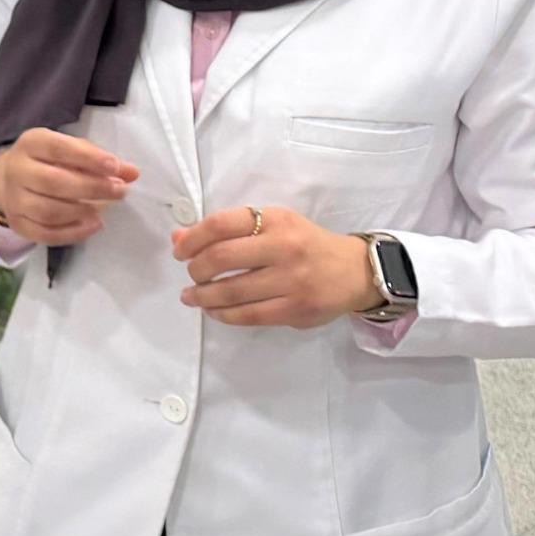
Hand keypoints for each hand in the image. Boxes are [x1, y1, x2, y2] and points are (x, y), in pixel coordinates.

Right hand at [0, 129, 138, 245]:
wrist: (5, 180)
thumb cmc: (46, 161)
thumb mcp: (68, 149)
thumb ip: (98, 159)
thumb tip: (131, 173)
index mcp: (31, 144)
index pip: (58, 149)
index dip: (88, 158)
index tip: (115, 166)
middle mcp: (17, 170)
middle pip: (53, 182)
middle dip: (91, 188)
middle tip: (119, 191)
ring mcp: (14, 200)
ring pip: (49, 211)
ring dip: (82, 212)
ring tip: (104, 209)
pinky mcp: (18, 224)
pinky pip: (46, 234)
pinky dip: (73, 233)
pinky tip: (93, 226)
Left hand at [173, 207, 382, 328]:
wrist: (356, 271)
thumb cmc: (305, 244)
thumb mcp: (272, 226)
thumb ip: (227, 231)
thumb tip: (179, 238)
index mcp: (276, 220)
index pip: (221, 224)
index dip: (192, 239)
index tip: (180, 252)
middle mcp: (284, 247)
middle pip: (221, 258)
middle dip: (195, 270)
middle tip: (191, 276)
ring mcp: (292, 280)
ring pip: (231, 291)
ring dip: (202, 296)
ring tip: (192, 296)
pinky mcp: (296, 309)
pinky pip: (248, 315)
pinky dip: (223, 315)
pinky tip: (213, 311)